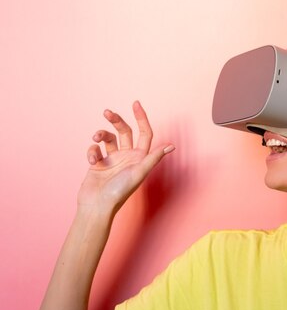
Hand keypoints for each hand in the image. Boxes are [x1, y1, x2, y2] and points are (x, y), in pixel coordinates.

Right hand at [77, 101, 173, 215]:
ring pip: (107, 138)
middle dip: (116, 120)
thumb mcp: (139, 173)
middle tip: (107, 112)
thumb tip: (171, 146)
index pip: (144, 133)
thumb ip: (153, 158)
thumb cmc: (119, 192)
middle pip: (124, 131)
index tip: (135, 103)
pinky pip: (95, 150)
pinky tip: (92, 162)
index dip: (142, 118)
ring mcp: (112, 159)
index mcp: (140, 157)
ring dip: (100, 134)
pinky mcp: (98, 163)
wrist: (97, 206)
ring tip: (95, 139)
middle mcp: (128, 156)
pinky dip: (92, 152)